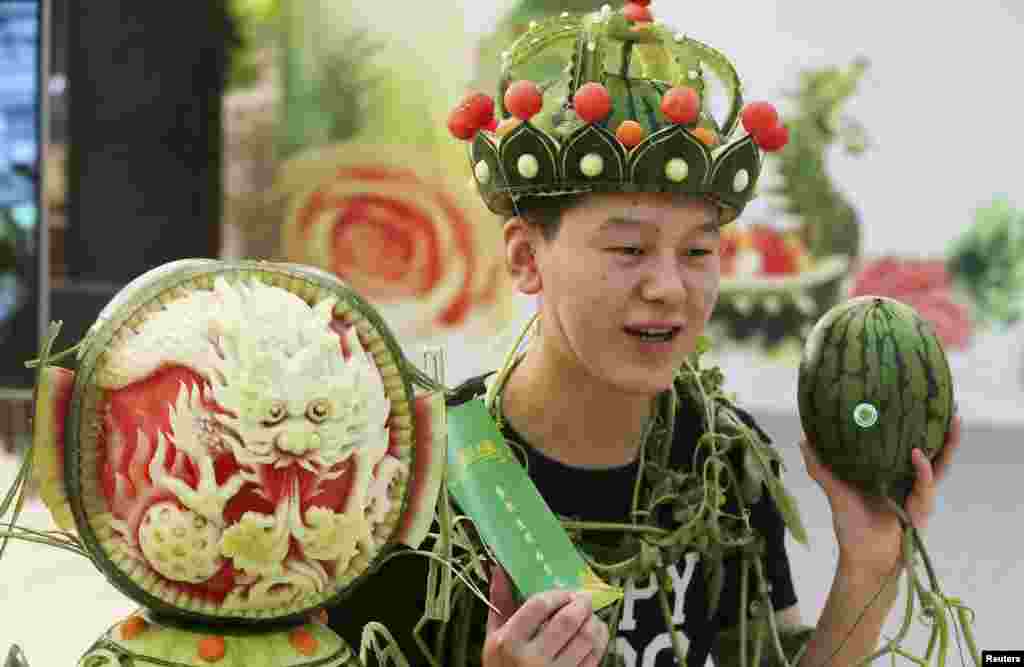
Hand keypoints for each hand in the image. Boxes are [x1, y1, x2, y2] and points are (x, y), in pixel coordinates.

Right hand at [482, 565, 609, 666]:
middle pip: (567, 620)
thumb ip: (499, 604)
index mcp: (509, 641)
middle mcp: (531, 658)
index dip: (558, 594)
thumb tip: (500, 570)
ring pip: (586, 639)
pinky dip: (599, 642)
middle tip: (584, 599)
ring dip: (594, 622)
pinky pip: (594, 659)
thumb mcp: (493, 638)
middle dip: (581, 604)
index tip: (565, 593)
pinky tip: (595, 636)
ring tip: (591, 617)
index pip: (539, 604)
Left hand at [798, 411, 961, 577]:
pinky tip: (916, 455)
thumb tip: (803, 437)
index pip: (913, 447)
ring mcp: (919, 497)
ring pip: (939, 467)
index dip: (921, 429)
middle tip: (952, 409)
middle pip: (935, 454)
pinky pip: (925, 487)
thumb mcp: (834, 489)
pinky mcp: (920, 511)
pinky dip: (922, 471)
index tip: (922, 402)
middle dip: (946, 434)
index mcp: (895, 475)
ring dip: (945, 446)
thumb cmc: (851, 525)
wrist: (861, 558)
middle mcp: (911, 484)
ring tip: (949, 422)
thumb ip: (820, 466)